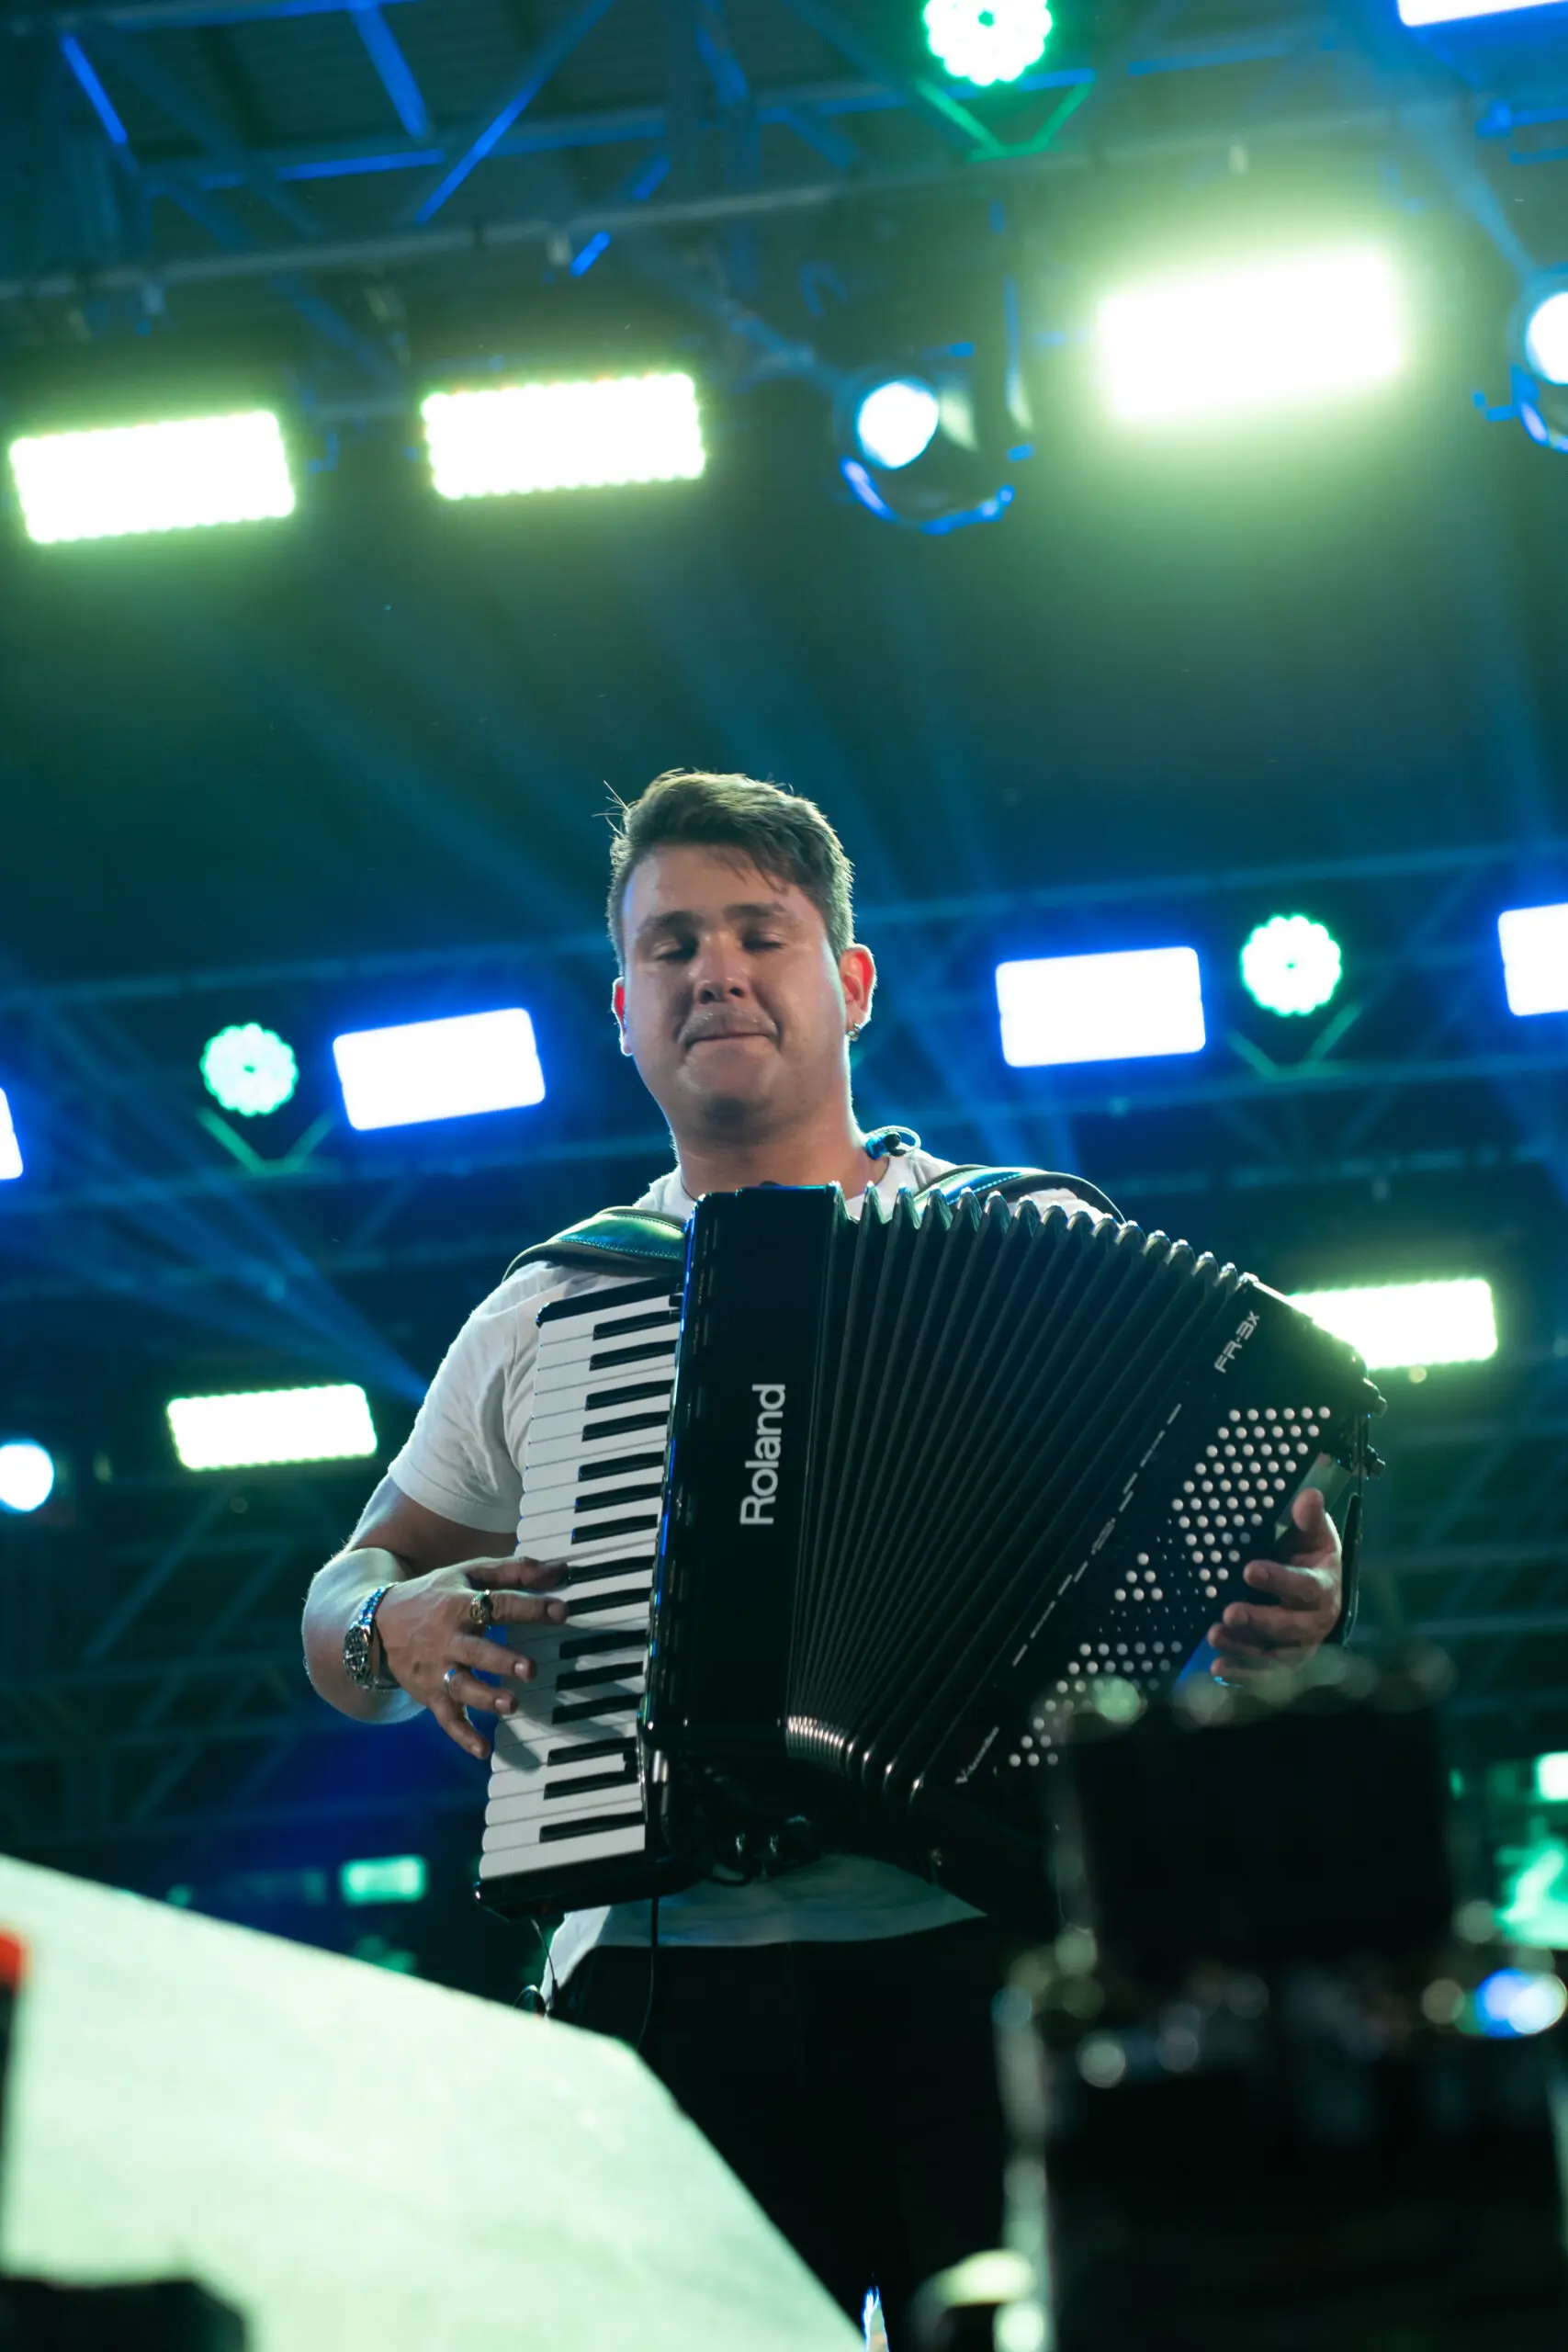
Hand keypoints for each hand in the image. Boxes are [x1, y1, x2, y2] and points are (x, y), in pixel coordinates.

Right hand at [375, 1556, 566, 1760]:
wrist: (378, 1624)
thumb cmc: (436, 1595)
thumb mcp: (469, 1574)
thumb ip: (515, 1571)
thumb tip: (560, 1571)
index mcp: (461, 1605)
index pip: (498, 1604)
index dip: (529, 1608)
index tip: (561, 1612)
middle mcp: (449, 1640)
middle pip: (477, 1651)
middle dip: (502, 1661)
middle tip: (529, 1669)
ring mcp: (438, 1671)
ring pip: (462, 1687)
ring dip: (486, 1698)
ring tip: (512, 1705)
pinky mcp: (431, 1695)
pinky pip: (447, 1719)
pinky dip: (463, 1736)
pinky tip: (485, 1750)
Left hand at [1207, 1488, 1341, 1683]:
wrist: (1315, 1591)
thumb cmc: (1308, 1558)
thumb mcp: (1311, 1536)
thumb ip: (1308, 1519)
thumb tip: (1309, 1495)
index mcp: (1324, 1588)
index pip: (1305, 1586)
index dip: (1279, 1580)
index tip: (1249, 1570)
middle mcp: (1315, 1623)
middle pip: (1289, 1627)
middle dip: (1259, 1621)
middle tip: (1228, 1612)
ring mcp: (1299, 1648)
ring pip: (1275, 1655)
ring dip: (1244, 1649)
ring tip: (1214, 1636)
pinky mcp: (1282, 1664)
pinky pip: (1263, 1674)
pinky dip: (1242, 1674)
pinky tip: (1217, 1668)